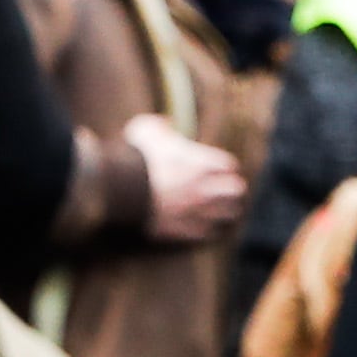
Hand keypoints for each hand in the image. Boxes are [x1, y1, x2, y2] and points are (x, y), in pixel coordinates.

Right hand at [126, 113, 243, 243]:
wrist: (120, 188)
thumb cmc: (136, 155)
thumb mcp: (146, 128)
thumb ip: (161, 125)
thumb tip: (167, 123)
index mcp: (201, 162)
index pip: (230, 164)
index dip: (223, 164)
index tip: (215, 164)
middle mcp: (205, 188)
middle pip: (236, 190)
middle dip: (231, 187)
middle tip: (222, 186)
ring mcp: (196, 211)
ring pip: (226, 215)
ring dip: (223, 209)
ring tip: (217, 207)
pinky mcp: (183, 230)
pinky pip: (205, 233)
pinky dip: (205, 228)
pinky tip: (200, 224)